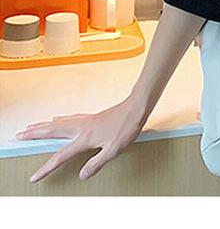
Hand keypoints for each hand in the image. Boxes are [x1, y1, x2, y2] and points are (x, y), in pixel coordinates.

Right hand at [15, 96, 148, 182]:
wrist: (136, 107)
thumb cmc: (126, 127)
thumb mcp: (114, 150)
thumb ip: (96, 163)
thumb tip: (82, 175)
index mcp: (84, 138)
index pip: (60, 156)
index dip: (46, 168)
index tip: (34, 177)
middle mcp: (81, 127)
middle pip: (52, 131)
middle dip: (35, 134)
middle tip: (19, 135)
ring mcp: (86, 120)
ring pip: (59, 123)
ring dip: (44, 125)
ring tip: (32, 127)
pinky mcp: (92, 117)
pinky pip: (69, 118)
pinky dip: (58, 120)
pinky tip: (58, 119)